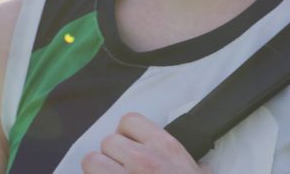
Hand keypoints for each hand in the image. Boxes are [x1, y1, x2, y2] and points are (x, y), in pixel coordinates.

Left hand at [82, 113, 208, 173]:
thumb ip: (192, 167)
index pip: (130, 121)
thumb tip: (198, 168)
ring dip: (97, 172)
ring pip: (91, 161)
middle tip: (121, 170)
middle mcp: (143, 160)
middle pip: (108, 141)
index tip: (130, 147)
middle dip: (112, 156)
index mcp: (165, 148)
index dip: (126, 134)